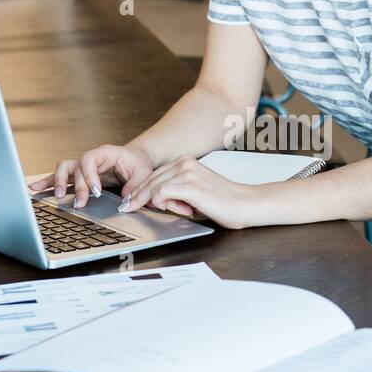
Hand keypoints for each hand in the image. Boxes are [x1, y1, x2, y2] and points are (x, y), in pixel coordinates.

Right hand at [28, 145, 153, 209]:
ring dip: (58, 182)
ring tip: (58, 195)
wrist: (135, 159)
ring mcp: (82, 166)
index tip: (96, 191)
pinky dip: (47, 182)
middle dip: (77, 186)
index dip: (90, 175)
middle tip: (81, 202)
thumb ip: (135, 186)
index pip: (90, 159)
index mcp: (105, 153)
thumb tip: (125, 201)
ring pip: (63, 169)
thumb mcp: (143, 172)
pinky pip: (59, 177)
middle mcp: (90, 158)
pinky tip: (35, 188)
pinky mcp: (77, 176)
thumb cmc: (138, 163)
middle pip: (75, 167)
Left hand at [118, 154, 258, 229]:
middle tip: (127, 208)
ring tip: (154, 210)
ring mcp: (188, 173)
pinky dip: (160, 203)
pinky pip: (162, 193)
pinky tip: (169, 208)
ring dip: (150, 201)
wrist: (243, 205)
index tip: (131, 200)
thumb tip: (154, 199)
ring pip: (153, 187)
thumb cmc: (222, 202)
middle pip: (150, 180)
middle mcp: (185, 163)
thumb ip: (174, 191)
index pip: (154, 174)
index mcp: (185, 162)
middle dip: (137, 196)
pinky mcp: (191, 186)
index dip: (140, 189)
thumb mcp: (193, 192)